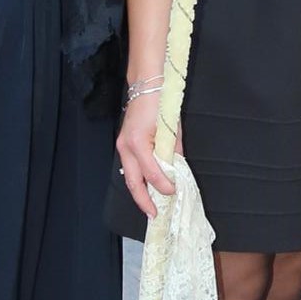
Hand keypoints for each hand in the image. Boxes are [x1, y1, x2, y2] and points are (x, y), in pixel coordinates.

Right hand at [116, 91, 175, 223]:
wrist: (146, 84)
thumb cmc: (161, 102)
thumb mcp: (173, 127)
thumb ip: (175, 149)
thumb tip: (178, 166)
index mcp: (139, 143)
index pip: (152, 172)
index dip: (163, 186)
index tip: (173, 192)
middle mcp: (126, 146)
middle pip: (133, 182)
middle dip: (144, 201)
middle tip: (154, 215)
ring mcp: (122, 145)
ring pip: (129, 176)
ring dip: (139, 192)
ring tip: (150, 206)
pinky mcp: (123, 143)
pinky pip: (130, 166)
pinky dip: (138, 179)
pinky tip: (146, 187)